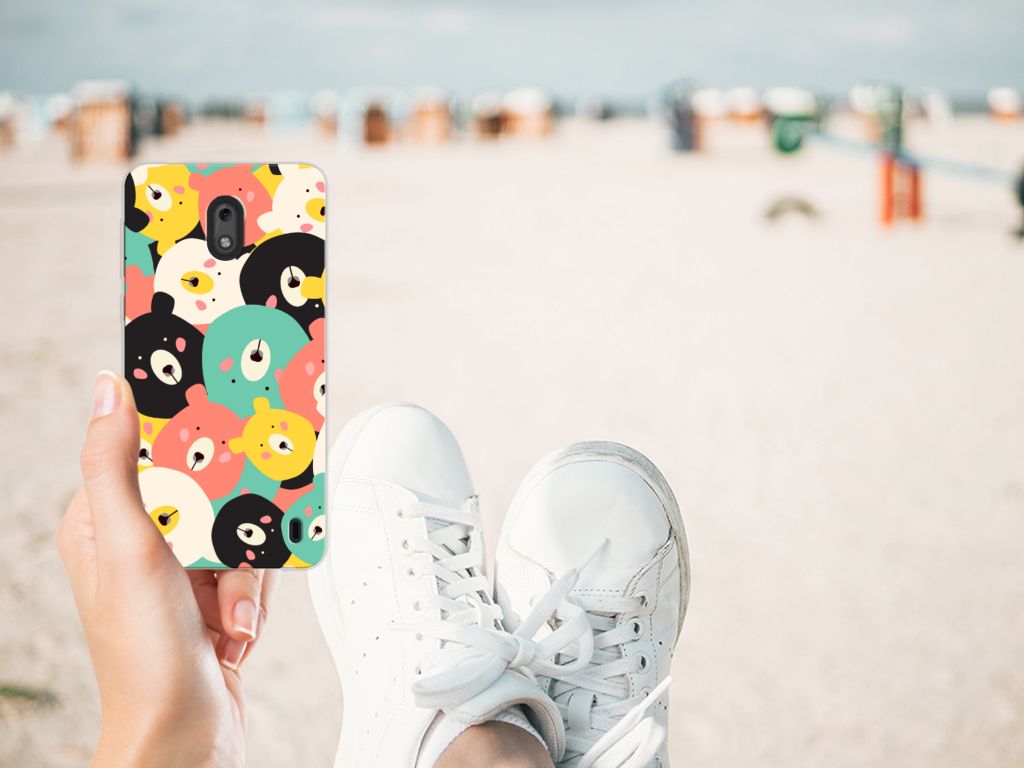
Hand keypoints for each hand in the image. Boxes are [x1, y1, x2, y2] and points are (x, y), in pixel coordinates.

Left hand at [57, 372, 277, 767]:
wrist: (185, 737)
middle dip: (231, 530)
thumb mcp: (129, 549)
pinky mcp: (211, 597)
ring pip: (238, 530)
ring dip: (244, 576)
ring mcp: (177, 573)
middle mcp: (139, 544)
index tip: (223, 421)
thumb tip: (108, 391)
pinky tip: (235, 630)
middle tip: (230, 551)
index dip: (190, 438)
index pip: (149, 450)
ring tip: (228, 614)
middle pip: (208, 491)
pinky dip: (253, 598)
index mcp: (103, 522)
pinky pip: (252, 568)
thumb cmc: (146, 657)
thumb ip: (114, 467)